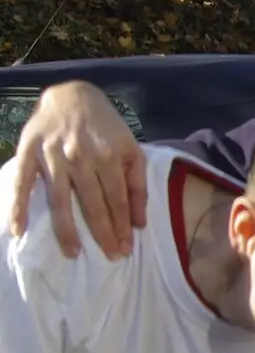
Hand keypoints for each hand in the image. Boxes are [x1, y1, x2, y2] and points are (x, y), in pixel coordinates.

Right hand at [11, 80, 146, 259]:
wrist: (72, 95)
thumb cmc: (106, 127)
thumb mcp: (131, 149)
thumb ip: (137, 184)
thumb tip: (139, 222)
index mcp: (108, 157)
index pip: (116, 200)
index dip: (121, 226)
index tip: (125, 249)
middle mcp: (81, 159)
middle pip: (92, 204)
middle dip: (102, 233)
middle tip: (110, 256)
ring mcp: (53, 157)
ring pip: (60, 200)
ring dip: (66, 229)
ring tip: (72, 253)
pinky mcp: (29, 153)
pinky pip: (22, 184)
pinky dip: (18, 206)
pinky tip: (17, 229)